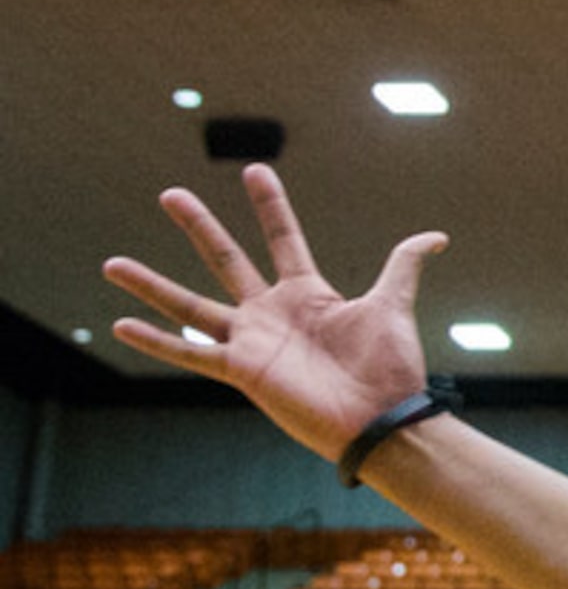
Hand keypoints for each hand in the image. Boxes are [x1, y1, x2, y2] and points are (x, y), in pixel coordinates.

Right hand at [102, 164, 447, 464]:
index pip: (283, 239)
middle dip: (200, 226)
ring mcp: (254, 341)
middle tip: (170, 193)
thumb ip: (403, 266)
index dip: (270, 206)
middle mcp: (274, 313)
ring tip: (112, 263)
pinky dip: (158, 341)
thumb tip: (435, 236)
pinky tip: (122, 325)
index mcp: (308, 294)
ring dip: (151, 286)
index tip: (254, 169)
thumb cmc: (390, 368)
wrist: (384, 418)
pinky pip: (192, 353)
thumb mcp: (393, 305)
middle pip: (227, 260)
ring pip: (191, 306)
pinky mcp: (243, 370)